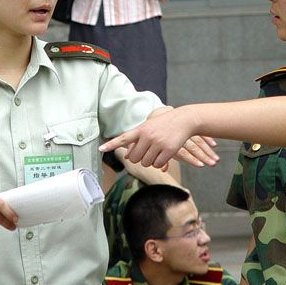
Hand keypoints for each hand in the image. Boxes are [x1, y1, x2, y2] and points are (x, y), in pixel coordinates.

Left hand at [100, 107, 218, 167]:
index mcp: (141, 129)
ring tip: (157, 151)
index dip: (111, 144)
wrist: (184, 119)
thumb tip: (128, 156)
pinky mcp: (168, 150)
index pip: (123, 138)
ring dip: (150, 161)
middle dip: (140, 158)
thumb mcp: (149, 128)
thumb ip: (137, 141)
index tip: (101, 149)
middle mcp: (148, 136)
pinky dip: (160, 163)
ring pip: (146, 163)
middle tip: (148, 151)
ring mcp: (158, 143)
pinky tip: (164, 154)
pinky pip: (158, 164)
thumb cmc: (164, 124)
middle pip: (135, 158)